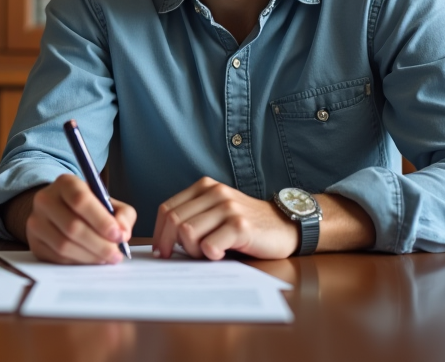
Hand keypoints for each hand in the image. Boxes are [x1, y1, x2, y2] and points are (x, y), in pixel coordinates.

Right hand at [25, 174, 135, 264]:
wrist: (57, 210)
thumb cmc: (87, 207)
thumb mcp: (107, 202)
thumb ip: (123, 214)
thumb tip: (123, 233)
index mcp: (65, 183)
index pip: (80, 200)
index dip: (101, 220)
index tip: (118, 235)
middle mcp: (45, 199)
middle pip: (72, 226)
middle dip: (99, 244)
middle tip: (116, 255)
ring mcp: (36, 221)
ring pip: (64, 245)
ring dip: (90, 256)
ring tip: (106, 258)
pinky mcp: (34, 242)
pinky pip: (57, 257)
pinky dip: (78, 262)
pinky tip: (90, 259)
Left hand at [151, 177, 296, 260]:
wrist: (285, 226)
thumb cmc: (247, 225)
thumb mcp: (217, 213)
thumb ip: (195, 218)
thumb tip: (163, 242)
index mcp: (205, 187)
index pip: (167, 208)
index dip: (159, 232)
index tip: (159, 250)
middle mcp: (215, 193)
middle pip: (173, 220)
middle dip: (170, 244)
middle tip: (177, 257)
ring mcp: (228, 208)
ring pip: (187, 232)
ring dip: (191, 250)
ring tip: (206, 253)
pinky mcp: (240, 226)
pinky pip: (209, 245)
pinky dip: (209, 255)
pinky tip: (219, 255)